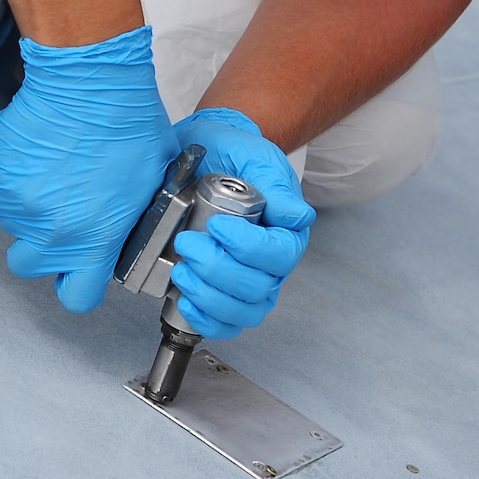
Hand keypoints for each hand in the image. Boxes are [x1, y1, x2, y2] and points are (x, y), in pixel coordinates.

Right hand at [0, 26, 177, 312]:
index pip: (77, 297)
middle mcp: (53, 232)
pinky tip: (30, 160)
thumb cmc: (129, 122)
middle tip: (60, 216)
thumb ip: (134, 215)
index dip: (78, 284)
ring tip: (51, 173)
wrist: (90, 80)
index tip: (81, 268)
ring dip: (27, 208)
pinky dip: (7, 181)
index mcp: (96, 239)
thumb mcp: (155, 180)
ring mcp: (20, 206)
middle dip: (41, 248)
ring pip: (12, 225)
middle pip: (29, 266)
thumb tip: (132, 225)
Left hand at [167, 108, 316, 340]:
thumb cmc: (231, 155)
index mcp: (286, 231)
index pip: (280, 255)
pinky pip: (225, 324)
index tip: (216, 226)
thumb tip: (297, 215)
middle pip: (257, 288)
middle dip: (218, 269)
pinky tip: (186, 299)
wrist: (203, 154)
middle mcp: (271, 263)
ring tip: (181, 270)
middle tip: (187, 241)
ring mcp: (248, 282)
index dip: (248, 248)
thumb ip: (274, 183)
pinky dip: (205, 319)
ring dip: (208, 297)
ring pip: (242, 311)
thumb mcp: (254, 157)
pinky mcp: (223, 294)